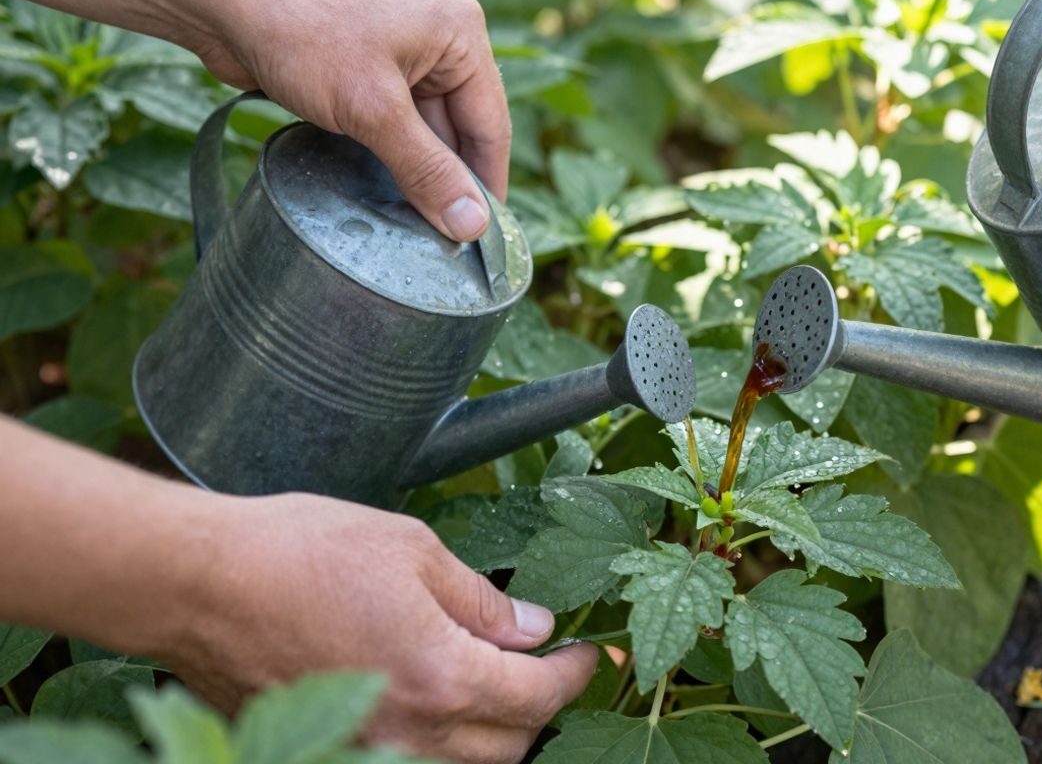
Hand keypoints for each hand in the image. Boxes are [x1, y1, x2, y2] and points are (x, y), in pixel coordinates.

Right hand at [167, 492, 595, 763]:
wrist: (200, 586)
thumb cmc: (299, 553)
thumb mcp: (412, 551)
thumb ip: (482, 600)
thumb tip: (532, 627)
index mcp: (444, 676)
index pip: (540, 697)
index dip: (575, 675)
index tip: (588, 656)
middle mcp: (414, 732)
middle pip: (512, 745)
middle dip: (539, 708)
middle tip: (545, 668)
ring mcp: (369, 754)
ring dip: (495, 735)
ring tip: (497, 688)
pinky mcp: (333, 756)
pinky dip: (442, 746)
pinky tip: (438, 707)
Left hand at [175, 0, 508, 241]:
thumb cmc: (299, 29)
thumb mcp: (373, 108)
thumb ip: (425, 169)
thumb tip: (470, 225)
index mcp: (457, 33)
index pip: (490, 124)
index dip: (486, 185)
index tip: (481, 237)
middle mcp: (434, 38)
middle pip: (456, 128)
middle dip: (447, 181)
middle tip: (441, 240)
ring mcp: (394, 51)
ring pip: (420, 128)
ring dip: (414, 171)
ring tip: (410, 224)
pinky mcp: (357, 66)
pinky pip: (387, 121)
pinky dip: (385, 155)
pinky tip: (378, 191)